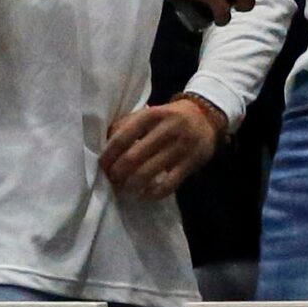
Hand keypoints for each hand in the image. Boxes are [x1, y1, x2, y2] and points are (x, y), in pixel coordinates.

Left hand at [99, 96, 221, 198]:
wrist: (206, 117)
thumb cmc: (169, 117)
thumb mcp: (150, 113)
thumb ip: (128, 124)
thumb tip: (104, 143)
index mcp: (151, 115)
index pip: (123, 136)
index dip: (109, 154)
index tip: (101, 165)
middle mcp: (166, 129)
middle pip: (133, 157)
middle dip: (118, 172)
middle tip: (111, 180)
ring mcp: (180, 147)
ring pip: (149, 172)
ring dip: (132, 184)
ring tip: (124, 188)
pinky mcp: (191, 163)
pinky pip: (169, 184)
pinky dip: (154, 192)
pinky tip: (145, 193)